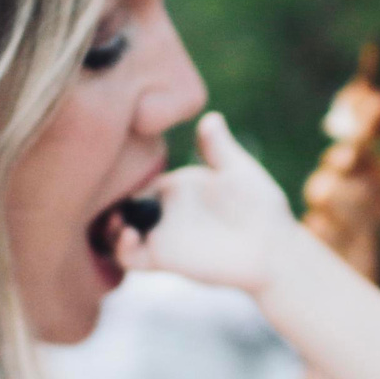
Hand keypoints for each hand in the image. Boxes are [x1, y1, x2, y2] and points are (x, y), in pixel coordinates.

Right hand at [120, 113, 299, 293]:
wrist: (272, 249)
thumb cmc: (260, 207)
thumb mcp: (238, 171)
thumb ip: (219, 147)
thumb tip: (210, 117)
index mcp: (177, 188)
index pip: (141, 179)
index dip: (123, 175)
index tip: (111, 165)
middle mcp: (165, 212)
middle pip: (123, 205)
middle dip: (107, 201)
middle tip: (107, 195)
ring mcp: (162, 237)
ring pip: (118, 232)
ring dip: (107, 226)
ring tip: (117, 220)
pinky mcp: (164, 261)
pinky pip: (130, 257)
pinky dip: (121, 248)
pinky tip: (128, 235)